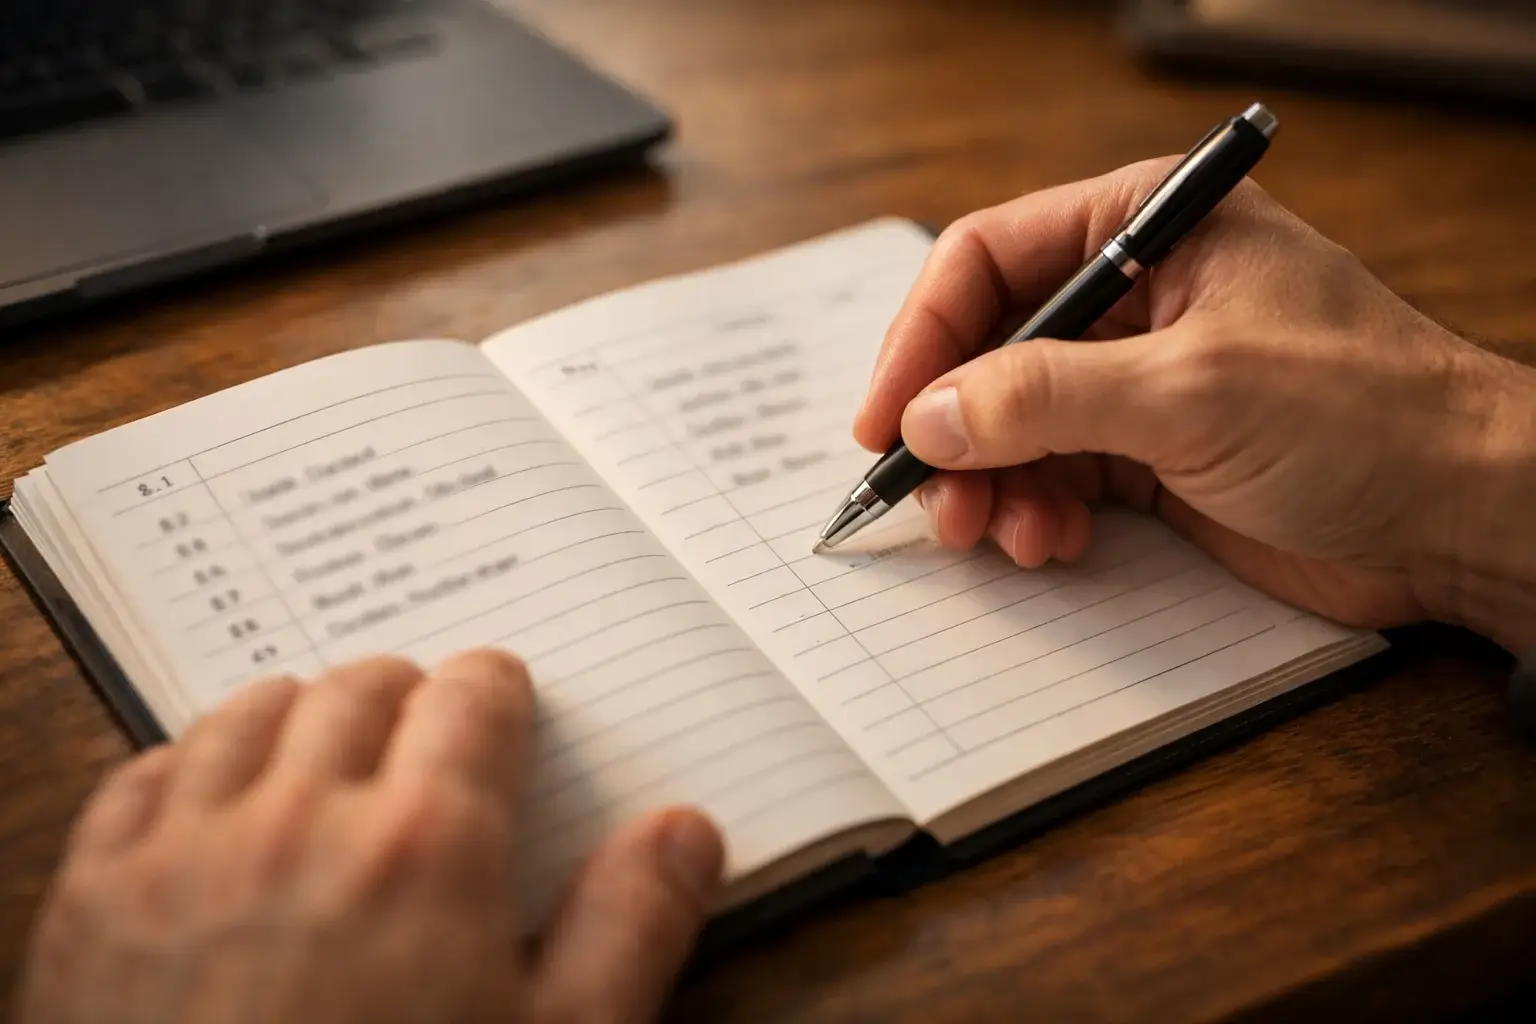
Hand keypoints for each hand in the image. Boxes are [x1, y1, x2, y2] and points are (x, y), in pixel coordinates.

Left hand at [16, 651, 724, 1023]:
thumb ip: (631, 929)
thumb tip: (685, 831)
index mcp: (428, 847)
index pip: (473, 694)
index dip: (498, 693)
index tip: (501, 709)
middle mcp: (301, 819)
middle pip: (363, 685)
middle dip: (407, 697)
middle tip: (423, 737)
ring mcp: (184, 852)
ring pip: (251, 712)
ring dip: (301, 718)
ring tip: (326, 761)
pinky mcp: (92, 900)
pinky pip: (145, 773)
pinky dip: (192, 766)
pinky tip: (217, 807)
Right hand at [855, 159, 1535, 650]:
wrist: (1461, 516)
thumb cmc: (1364, 414)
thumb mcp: (1190, 390)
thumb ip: (1046, 397)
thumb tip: (928, 416)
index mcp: (1148, 227)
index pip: (988, 259)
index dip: (922, 337)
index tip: (884, 417)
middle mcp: (1134, 296)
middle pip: (987, 349)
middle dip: (951, 428)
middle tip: (930, 498)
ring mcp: (1137, 380)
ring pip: (1010, 424)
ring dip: (989, 484)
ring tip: (999, 535)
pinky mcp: (1149, 456)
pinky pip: (1051, 478)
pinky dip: (1032, 513)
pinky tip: (1049, 543)